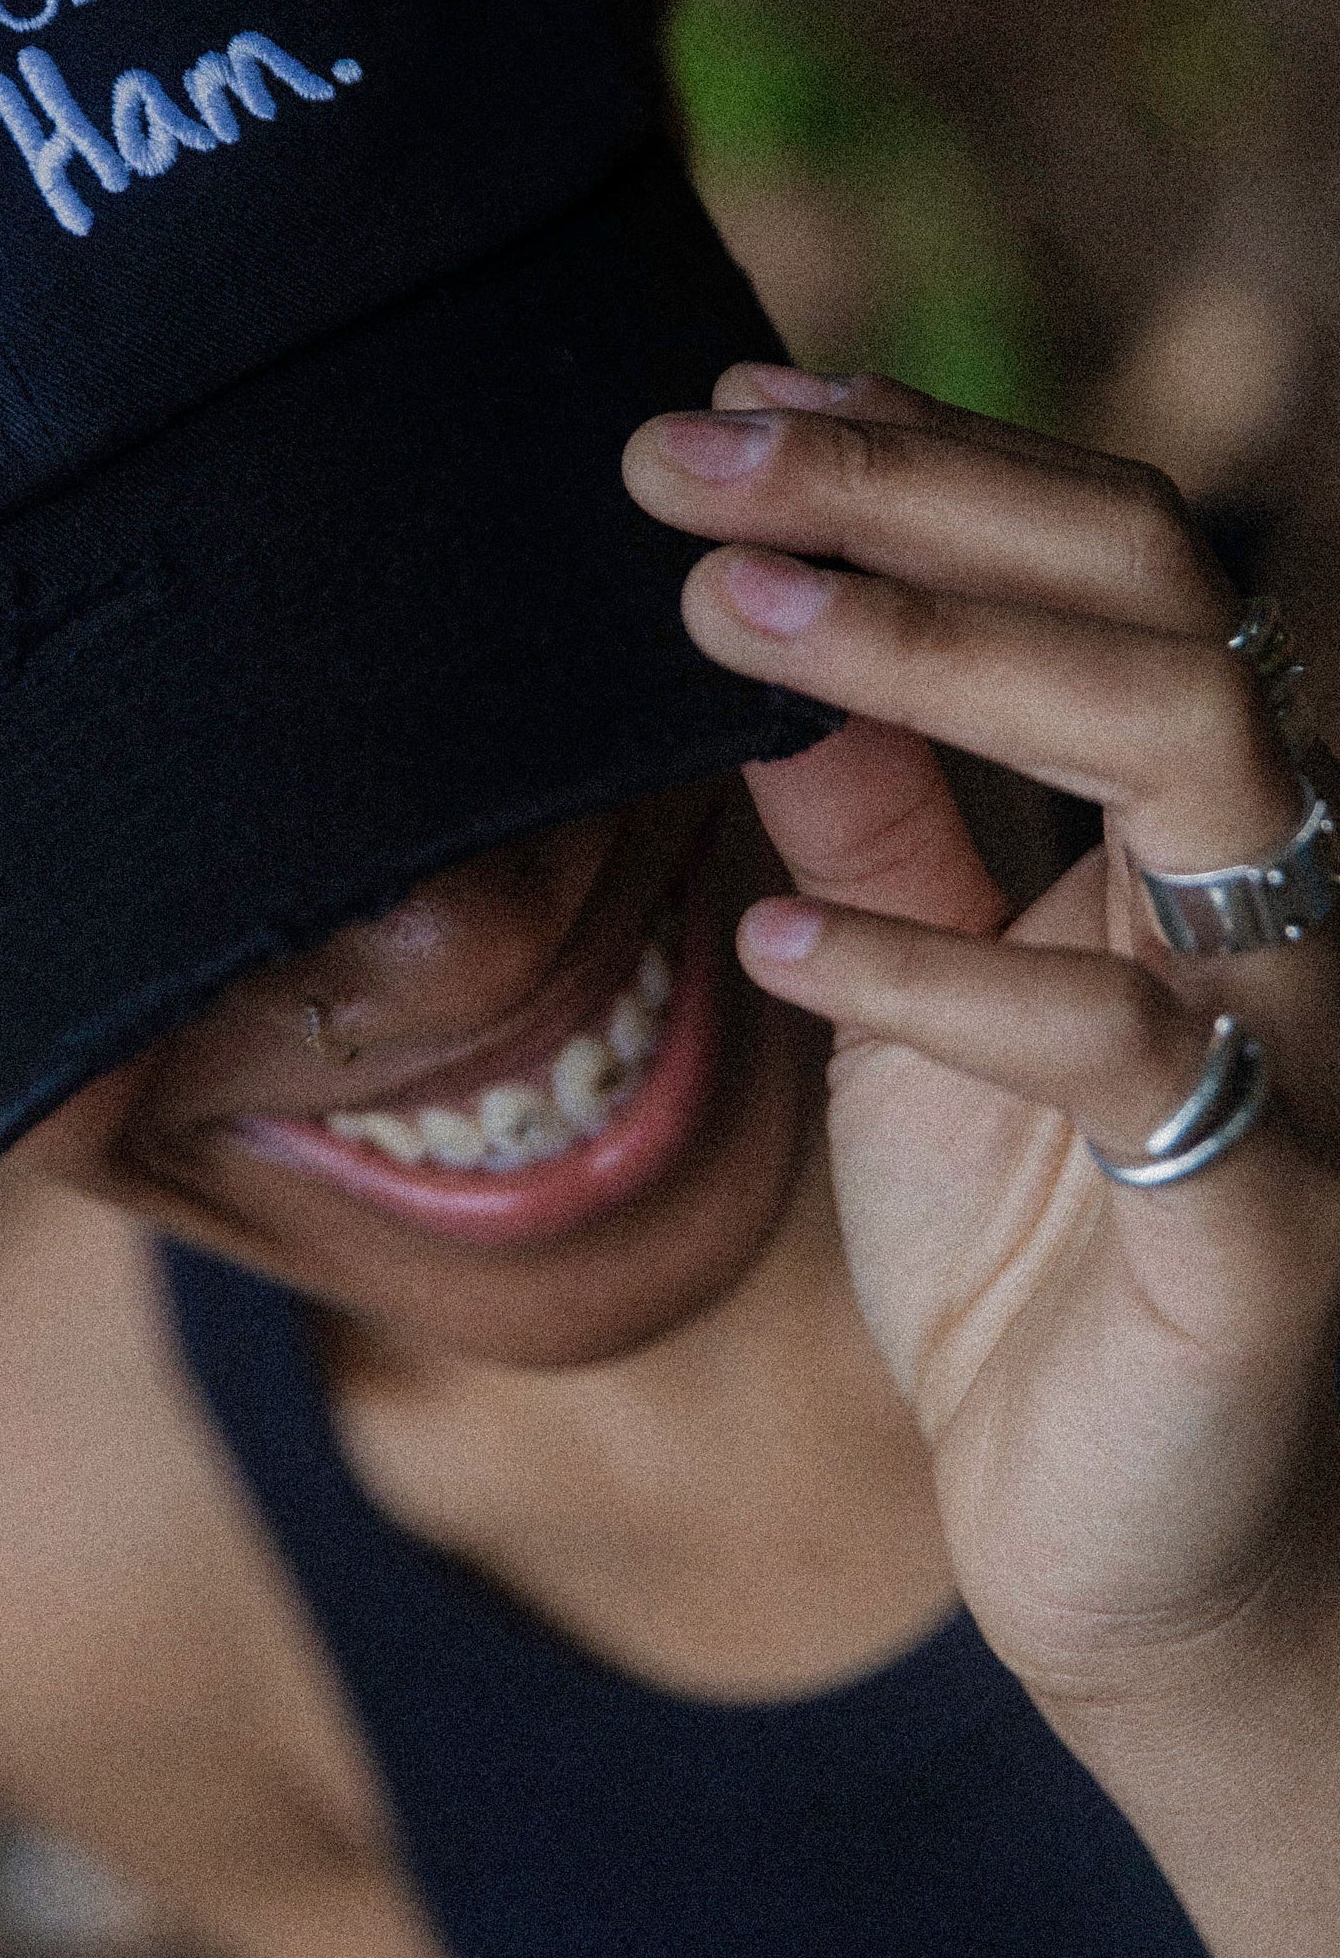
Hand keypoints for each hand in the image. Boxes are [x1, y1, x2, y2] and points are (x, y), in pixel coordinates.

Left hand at [624, 369, 1339, 1720]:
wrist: (1130, 1554)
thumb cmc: (1035, 1255)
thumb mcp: (914, 1001)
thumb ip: (882, 822)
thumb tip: (768, 633)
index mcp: (1200, 824)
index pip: (1106, 559)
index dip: (929, 456)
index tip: (732, 403)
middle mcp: (1281, 894)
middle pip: (1153, 594)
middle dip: (913, 493)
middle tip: (681, 458)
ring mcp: (1302, 1045)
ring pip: (1193, 750)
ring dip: (947, 653)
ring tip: (727, 614)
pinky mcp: (1267, 1222)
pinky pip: (1125, 1046)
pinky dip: (935, 975)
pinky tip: (772, 938)